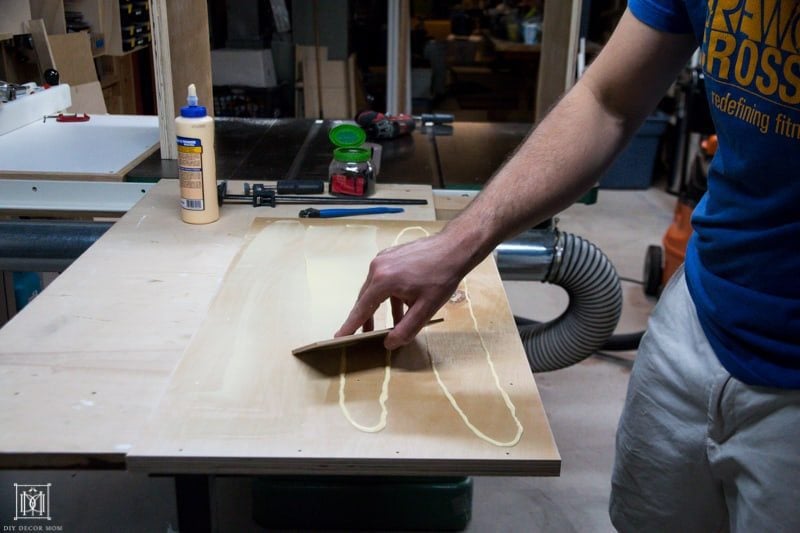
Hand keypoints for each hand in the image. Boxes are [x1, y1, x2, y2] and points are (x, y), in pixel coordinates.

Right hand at [335, 232, 466, 349]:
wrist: (454, 247)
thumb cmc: (442, 276)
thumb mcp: (426, 308)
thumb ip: (406, 329)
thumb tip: (388, 344)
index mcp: (382, 280)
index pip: (361, 309)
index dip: (350, 325)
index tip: (338, 338)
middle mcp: (377, 267)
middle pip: (365, 298)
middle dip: (365, 319)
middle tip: (364, 337)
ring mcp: (383, 259)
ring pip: (375, 289)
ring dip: (381, 308)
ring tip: (389, 326)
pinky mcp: (391, 255)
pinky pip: (383, 279)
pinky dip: (389, 295)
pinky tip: (402, 307)